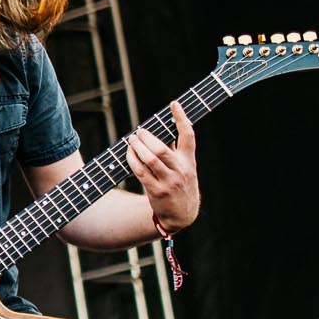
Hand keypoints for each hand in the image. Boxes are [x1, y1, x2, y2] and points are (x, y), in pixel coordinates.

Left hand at [126, 100, 200, 232]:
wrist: (182, 215)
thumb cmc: (180, 184)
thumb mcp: (185, 168)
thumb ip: (176, 150)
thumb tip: (162, 129)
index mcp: (189, 161)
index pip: (189, 136)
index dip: (182, 118)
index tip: (174, 104)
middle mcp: (181, 170)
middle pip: (162, 148)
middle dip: (147, 137)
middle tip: (139, 131)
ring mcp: (169, 181)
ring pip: (150, 159)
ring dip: (137, 147)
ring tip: (131, 140)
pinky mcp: (157, 191)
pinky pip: (141, 172)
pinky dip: (132, 160)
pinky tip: (129, 154)